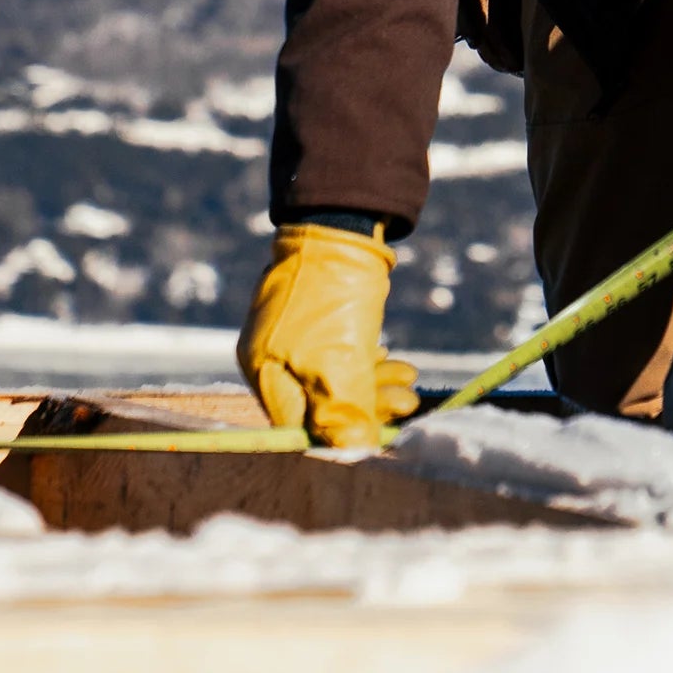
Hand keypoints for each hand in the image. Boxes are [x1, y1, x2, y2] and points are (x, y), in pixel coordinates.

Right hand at [238, 222, 420, 446]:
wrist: (342, 222)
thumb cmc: (333, 294)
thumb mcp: (338, 359)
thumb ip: (344, 409)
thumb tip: (357, 451)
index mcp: (263, 368)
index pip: (298, 423)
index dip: (338, 436)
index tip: (379, 438)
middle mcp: (272, 354)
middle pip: (320, 400)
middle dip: (368, 405)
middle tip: (408, 402)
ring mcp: (293, 334)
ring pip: (337, 375)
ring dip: (375, 383)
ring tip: (410, 376)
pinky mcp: (317, 317)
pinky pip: (342, 353)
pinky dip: (368, 361)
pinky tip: (392, 360)